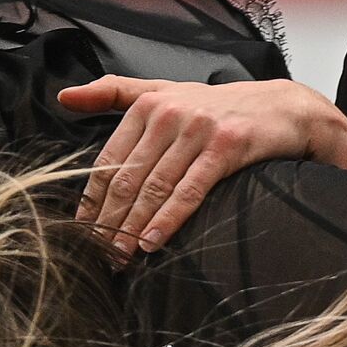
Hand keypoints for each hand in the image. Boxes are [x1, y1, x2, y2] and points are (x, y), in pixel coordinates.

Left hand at [58, 75, 346, 261]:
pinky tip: (151, 242)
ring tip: (119, 256)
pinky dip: (167, 219)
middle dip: (109, 221)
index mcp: (149, 103)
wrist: (283, 107)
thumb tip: (63, 99)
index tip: (82, 230)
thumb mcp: (166, 90)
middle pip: (128, 178)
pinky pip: (188, 190)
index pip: (110, 159)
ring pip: (154, 187)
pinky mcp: (225, 147)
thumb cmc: (219, 107)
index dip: (93, 199)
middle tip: (96, 254)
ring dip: (132, 227)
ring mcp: (198, 129)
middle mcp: (170, 113)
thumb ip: (114, 93)